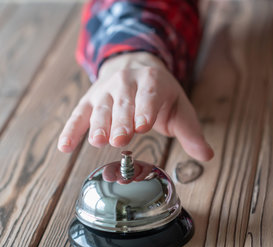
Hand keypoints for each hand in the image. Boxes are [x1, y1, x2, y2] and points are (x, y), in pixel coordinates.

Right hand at [57, 52, 213, 160]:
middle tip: (119, 140)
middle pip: (123, 104)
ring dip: (98, 126)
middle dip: (120, 122)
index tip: (143, 126)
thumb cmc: (161, 95)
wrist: (134, 66)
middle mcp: (126, 82)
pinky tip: (65, 147)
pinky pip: (78, 116)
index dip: (145, 110)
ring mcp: (105, 91)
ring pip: (101, 109)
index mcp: (152, 81)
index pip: (149, 96)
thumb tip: (207, 155)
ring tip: (96, 142)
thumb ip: (191, 133)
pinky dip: (70, 131)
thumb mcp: (180, 108)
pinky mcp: (89, 101)